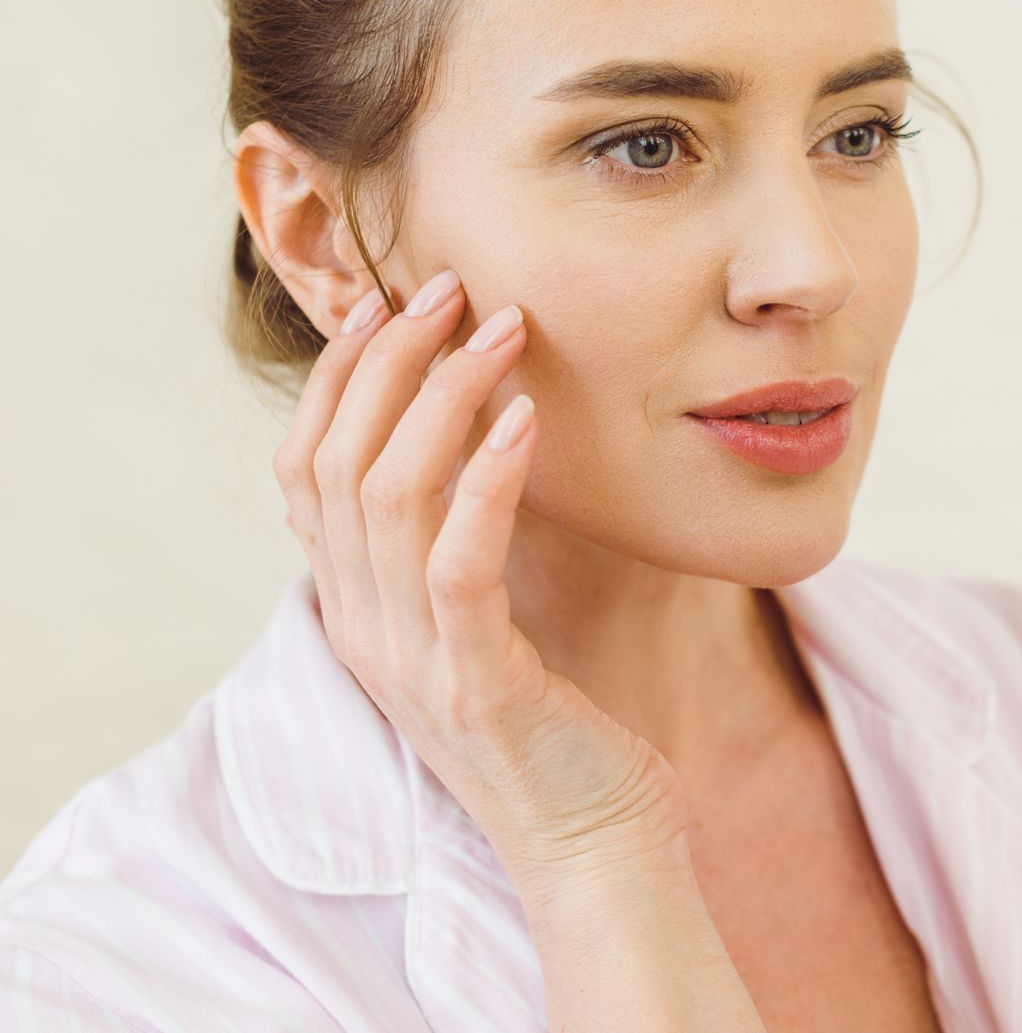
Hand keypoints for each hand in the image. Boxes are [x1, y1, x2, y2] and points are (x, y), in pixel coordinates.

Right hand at [272, 268, 689, 887]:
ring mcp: (415, 660)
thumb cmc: (558, 729)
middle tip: (450, 291)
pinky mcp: (479, 682)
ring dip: (443, 396)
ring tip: (502, 330)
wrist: (596, 849)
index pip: (306, 474)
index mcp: (360, 613)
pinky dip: (487, 480)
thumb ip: (456, 548)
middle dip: (387, 362)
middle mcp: (368, 631)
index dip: (336, 382)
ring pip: (388, 497)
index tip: (389, 307)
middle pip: (337, 465)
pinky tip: (525, 421)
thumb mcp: (482, 628)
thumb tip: (477, 433)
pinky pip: (460, 562)